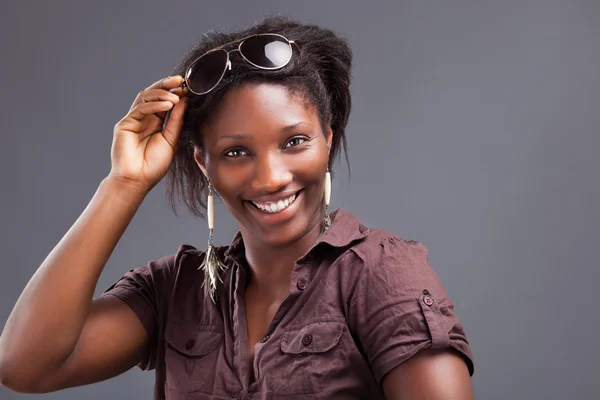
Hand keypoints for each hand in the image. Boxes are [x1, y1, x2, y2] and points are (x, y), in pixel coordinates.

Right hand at [108, 75, 187, 192]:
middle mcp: (144, 118)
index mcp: (156, 122)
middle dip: (167, 85)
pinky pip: (140, 109)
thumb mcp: (171, 140)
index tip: (188, 87)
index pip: (165, 101)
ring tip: (176, 97)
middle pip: (154, 94)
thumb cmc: (154, 165)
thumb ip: (176, 121)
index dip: (175, 92)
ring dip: (162, 94)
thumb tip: (184, 101)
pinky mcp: (125, 124)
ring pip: (146, 97)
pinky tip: (167, 105)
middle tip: (180, 81)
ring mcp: (134, 120)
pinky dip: (154, 105)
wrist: (138, 180)